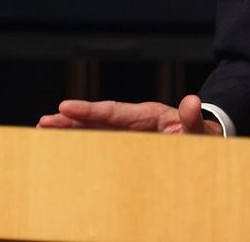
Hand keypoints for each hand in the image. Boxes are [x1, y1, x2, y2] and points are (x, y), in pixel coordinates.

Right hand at [36, 94, 222, 134]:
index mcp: (148, 115)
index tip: (65, 107)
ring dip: (70, 132)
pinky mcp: (127, 147)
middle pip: (97, 120)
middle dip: (70, 121)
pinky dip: (82, 145)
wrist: (206, 144)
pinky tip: (62, 149)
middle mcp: (134, 122)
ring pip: (94, 132)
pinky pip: (102, 145)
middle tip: (42, 122)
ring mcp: (129, 135)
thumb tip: (192, 100)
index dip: (88, 110)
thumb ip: (194, 118)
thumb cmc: (203, 138)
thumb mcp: (200, 130)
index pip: (113, 111)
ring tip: (43, 132)